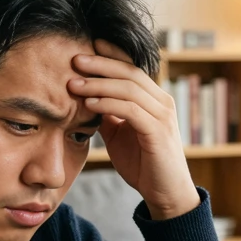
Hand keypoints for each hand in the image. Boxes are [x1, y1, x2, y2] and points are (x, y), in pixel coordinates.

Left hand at [68, 39, 199, 219]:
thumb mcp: (119, 135)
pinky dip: (109, 104)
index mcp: (153, 99)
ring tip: (74, 83)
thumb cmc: (143, 165)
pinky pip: (131, 110)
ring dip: (99, 83)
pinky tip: (90, 103)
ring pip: (129, 88)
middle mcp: (162, 101)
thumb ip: (107, 115)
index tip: (87, 46)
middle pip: (129, 72)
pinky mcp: (158, 132)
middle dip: (100, 64)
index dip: (111, 54)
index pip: (132, 68)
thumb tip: (85, 98)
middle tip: (75, 59)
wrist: (165, 194)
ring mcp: (162, 115)